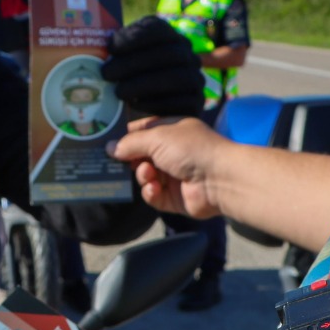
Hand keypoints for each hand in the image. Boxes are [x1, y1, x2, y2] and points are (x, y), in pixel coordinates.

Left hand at [102, 16, 204, 117]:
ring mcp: (196, 79)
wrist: (156, 111)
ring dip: (143, 84)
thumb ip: (117, 53)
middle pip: (167, 53)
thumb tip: (96, 49)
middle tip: (106, 74)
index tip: (110, 48)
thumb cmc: (134, 81)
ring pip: (176, 77)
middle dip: (133, 63)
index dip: (134, 36)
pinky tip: (136, 105)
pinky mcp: (197, 103)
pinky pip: (181, 102)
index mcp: (171, 37)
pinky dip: (156, 103)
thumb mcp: (127, 62)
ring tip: (118, 93)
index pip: (158, 28)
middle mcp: (188, 55)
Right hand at [109, 115, 227, 217]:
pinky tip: (155, 188)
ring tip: (149, 174)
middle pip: (141, 156)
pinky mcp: (175, 198)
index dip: (126, 136)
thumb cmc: (192, 149)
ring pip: (145, 177)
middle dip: (130, 160)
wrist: (221, 179)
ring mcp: (174, 175)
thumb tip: (110, 148)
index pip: (143, 130)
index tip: (108, 143)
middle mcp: (173, 152)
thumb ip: (131, 143)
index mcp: (171, 131)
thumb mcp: (157, 137)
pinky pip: (154, 196)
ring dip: (143, 176)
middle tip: (118, 163)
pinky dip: (151, 193)